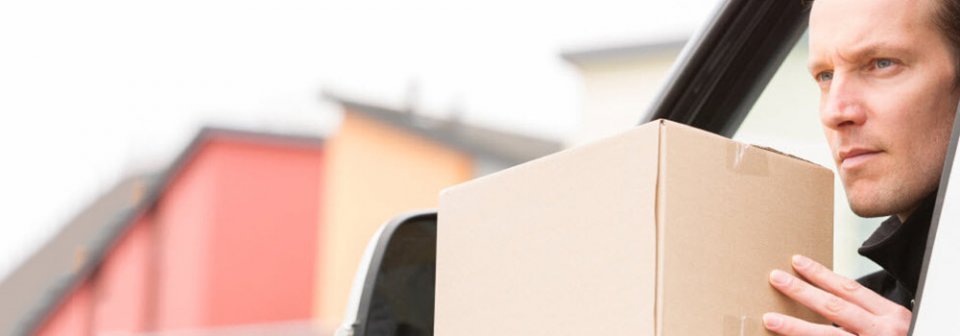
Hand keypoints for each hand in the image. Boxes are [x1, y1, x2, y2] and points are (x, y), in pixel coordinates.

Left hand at [763, 255, 911, 334]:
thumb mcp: (896, 325)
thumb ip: (868, 314)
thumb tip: (828, 299)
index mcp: (891, 316)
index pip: (850, 289)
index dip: (822, 275)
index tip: (797, 262)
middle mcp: (882, 331)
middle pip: (835, 308)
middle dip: (803, 292)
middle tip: (776, 279)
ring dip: (796, 328)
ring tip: (771, 319)